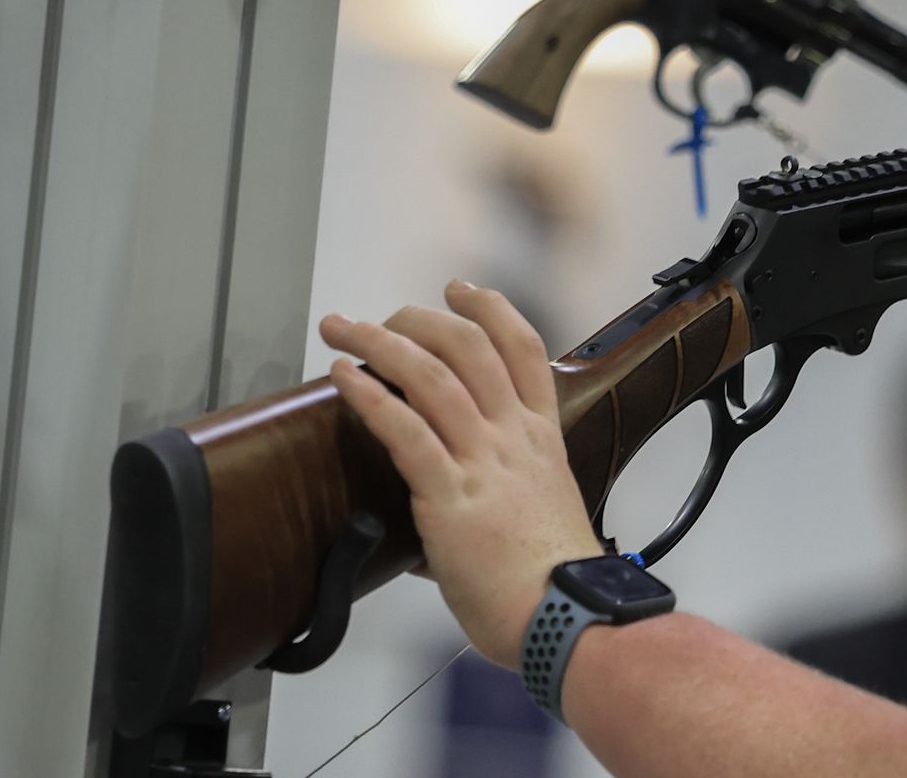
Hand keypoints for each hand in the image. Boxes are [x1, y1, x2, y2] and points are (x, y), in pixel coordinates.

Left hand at [319, 282, 603, 669]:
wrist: (563, 615)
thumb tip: (445, 516)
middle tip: (384, 316)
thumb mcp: (540, 512)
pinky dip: (368, 396)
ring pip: (431, 375)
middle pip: (469, 347)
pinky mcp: (449, 495)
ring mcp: (483, 462)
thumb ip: (498, 494)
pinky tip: (343, 379)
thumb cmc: (550, 579)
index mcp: (542, 438)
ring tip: (343, 330)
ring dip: (379, 343)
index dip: (490, 310)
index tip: (462, 291)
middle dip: (419, 319)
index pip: (524, 349)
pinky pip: (404, 429)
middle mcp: (514, 438)